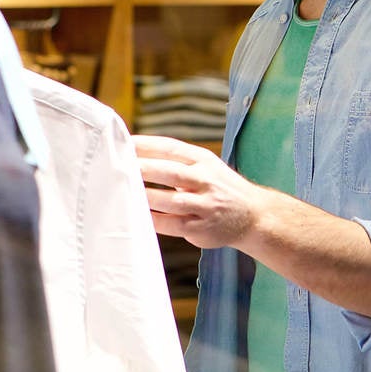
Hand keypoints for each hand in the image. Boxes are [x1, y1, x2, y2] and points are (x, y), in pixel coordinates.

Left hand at [133, 134, 266, 248]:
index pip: (171, 148)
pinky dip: (152, 219)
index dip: (145, 145)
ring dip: (145, 196)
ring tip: (121, 192)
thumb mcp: (206, 166)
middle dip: (143, 169)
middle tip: (116, 166)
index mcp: (204, 160)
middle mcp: (206, 180)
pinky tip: (136, 215)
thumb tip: (134, 154)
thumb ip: (176, 161)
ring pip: (171, 200)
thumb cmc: (220, 188)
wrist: (254, 214)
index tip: (121, 143)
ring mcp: (205, 205)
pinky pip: (171, 224)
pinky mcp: (201, 227)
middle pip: (171, 172)